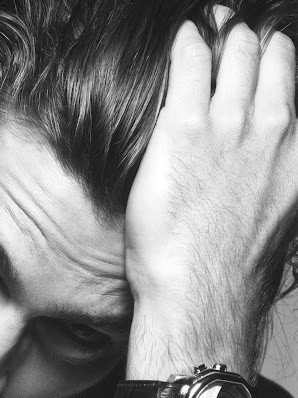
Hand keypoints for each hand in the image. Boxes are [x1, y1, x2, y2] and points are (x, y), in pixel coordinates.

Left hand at [125, 18, 297, 377]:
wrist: (201, 296)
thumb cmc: (230, 269)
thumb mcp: (276, 217)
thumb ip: (274, 177)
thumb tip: (265, 166)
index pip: (291, 82)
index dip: (272, 64)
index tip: (257, 61)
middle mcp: (275, 130)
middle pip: (267, 57)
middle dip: (248, 43)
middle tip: (229, 37)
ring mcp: (231, 127)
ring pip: (235, 50)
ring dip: (222, 36)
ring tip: (207, 31)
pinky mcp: (184, 130)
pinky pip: (189, 61)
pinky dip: (187, 45)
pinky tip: (181, 41)